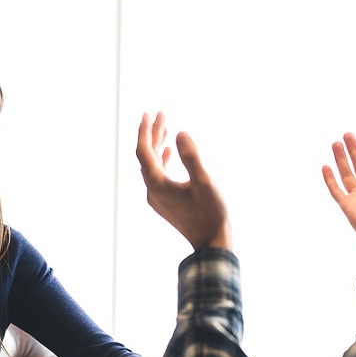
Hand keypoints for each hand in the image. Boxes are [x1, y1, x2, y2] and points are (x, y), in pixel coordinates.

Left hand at [136, 112, 231, 249]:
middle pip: (147, 157)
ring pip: (152, 166)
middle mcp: (153, 191)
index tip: (149, 114)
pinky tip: (170, 152)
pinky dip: (162, 160)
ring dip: (158, 147)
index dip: (146, 131)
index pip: (144, 151)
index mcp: (157, 184)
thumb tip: (180, 133)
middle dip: (153, 135)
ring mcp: (157, 198)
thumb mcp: (204, 182)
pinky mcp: (165, 203)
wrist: (211, 243)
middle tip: (161, 114)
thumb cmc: (211, 214)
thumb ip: (192, 157)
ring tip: (166, 128)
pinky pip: (158, 176)